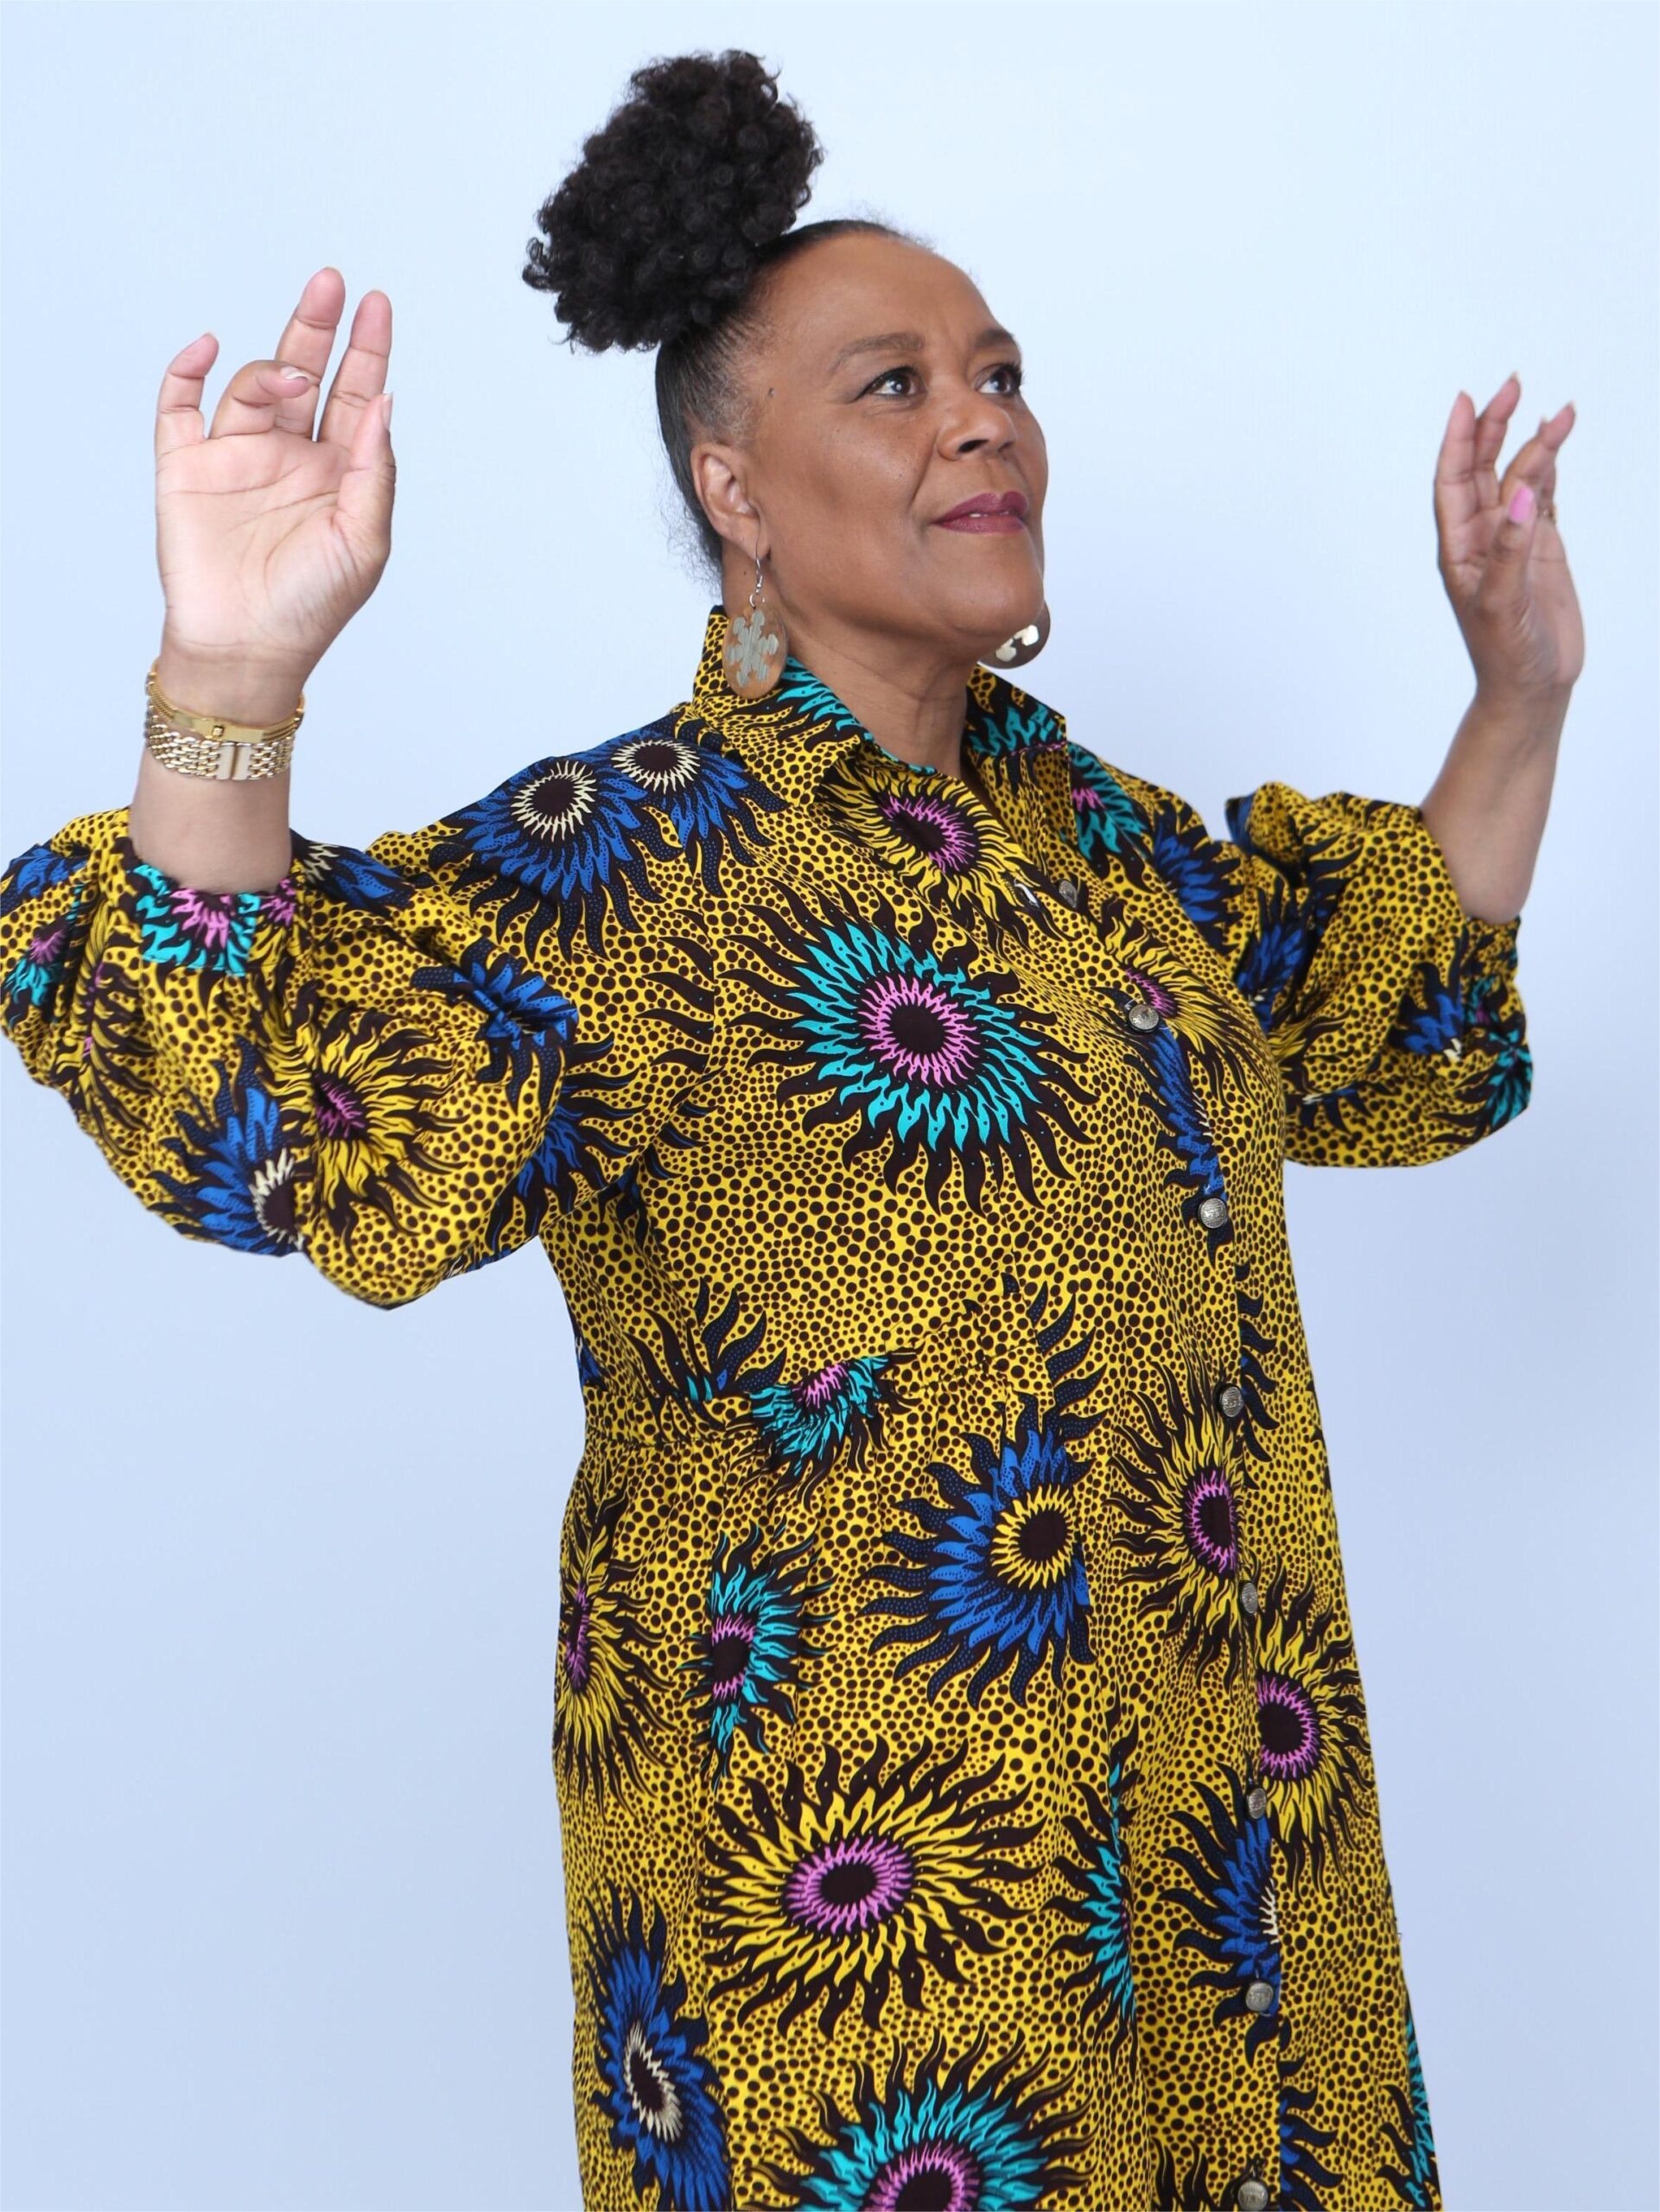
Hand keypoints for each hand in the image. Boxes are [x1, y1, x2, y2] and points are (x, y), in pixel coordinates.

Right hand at [154, 268, 393, 708]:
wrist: (246, 648)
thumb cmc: (313, 605)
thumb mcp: (364, 541)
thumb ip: (376, 470)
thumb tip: (384, 400)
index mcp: (339, 471)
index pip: (356, 395)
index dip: (367, 349)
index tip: (376, 305)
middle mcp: (289, 455)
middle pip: (306, 372)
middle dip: (318, 326)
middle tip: (332, 282)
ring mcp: (237, 456)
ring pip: (252, 386)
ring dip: (270, 370)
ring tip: (286, 377)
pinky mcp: (187, 466)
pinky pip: (180, 405)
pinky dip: (187, 370)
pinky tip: (207, 346)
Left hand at [1433, 375, 1582, 710]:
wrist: (1532, 687)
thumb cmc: (1505, 654)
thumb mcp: (1501, 603)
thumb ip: (1510, 549)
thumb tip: (1521, 494)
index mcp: (1459, 549)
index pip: (1453, 482)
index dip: (1459, 441)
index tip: (1469, 401)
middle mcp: (1482, 538)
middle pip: (1484, 469)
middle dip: (1495, 427)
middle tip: (1512, 384)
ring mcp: (1513, 540)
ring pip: (1520, 478)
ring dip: (1535, 445)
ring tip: (1560, 413)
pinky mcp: (1541, 548)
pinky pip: (1544, 497)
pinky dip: (1550, 469)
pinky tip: (1556, 442)